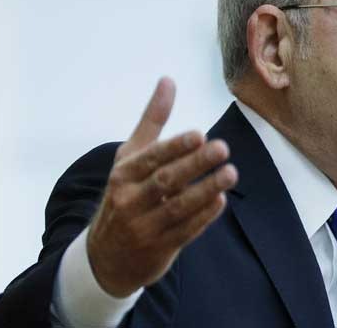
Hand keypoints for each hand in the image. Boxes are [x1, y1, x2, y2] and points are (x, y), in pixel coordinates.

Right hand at [86, 77, 237, 297]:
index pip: (151, 158)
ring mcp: (144, 227)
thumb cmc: (125, 193)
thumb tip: (168, 80)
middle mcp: (130, 200)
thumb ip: (153, 121)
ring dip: (206, 190)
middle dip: (195, 164)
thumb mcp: (131, 157)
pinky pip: (184, 231)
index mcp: (123, 174)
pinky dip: (203, 217)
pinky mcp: (159, 248)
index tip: (200, 134)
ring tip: (230, 173)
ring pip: (178, 207)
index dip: (175, 147)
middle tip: (223, 148)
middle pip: (166, 181)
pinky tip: (220, 201)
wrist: (106, 256)